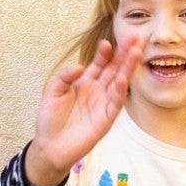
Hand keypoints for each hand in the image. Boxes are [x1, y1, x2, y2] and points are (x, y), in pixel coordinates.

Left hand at [25, 35, 141, 185]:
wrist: (49, 147)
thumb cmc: (50, 120)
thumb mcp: (52, 93)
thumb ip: (64, 77)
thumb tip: (79, 67)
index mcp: (85, 83)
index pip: (100, 64)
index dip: (104, 53)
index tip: (107, 43)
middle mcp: (97, 91)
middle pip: (114, 69)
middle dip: (124, 54)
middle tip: (135, 38)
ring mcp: (103, 105)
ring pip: (119, 83)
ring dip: (127, 68)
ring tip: (136, 53)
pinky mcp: (105, 120)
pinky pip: (115, 104)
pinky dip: (119, 92)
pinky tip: (122, 79)